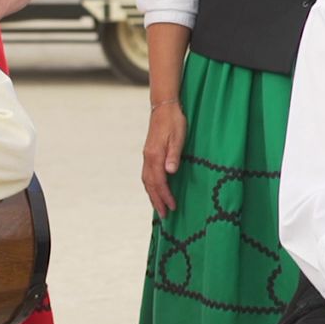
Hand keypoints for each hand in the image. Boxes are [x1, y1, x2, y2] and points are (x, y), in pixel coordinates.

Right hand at [140, 98, 185, 217]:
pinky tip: (154, 189)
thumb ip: (174, 155)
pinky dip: (150, 186)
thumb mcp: (178, 137)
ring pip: (146, 180)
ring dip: (152, 195)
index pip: (159, 182)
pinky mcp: (149, 153)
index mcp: (155, 155)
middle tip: (164, 216)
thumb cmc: (174, 121)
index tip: (173, 207)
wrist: (163, 107)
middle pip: (150, 185)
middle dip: (156, 201)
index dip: (165, 196)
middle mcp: (148, 158)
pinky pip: (147, 174)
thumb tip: (170, 172)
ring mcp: (147, 156)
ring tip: (159, 207)